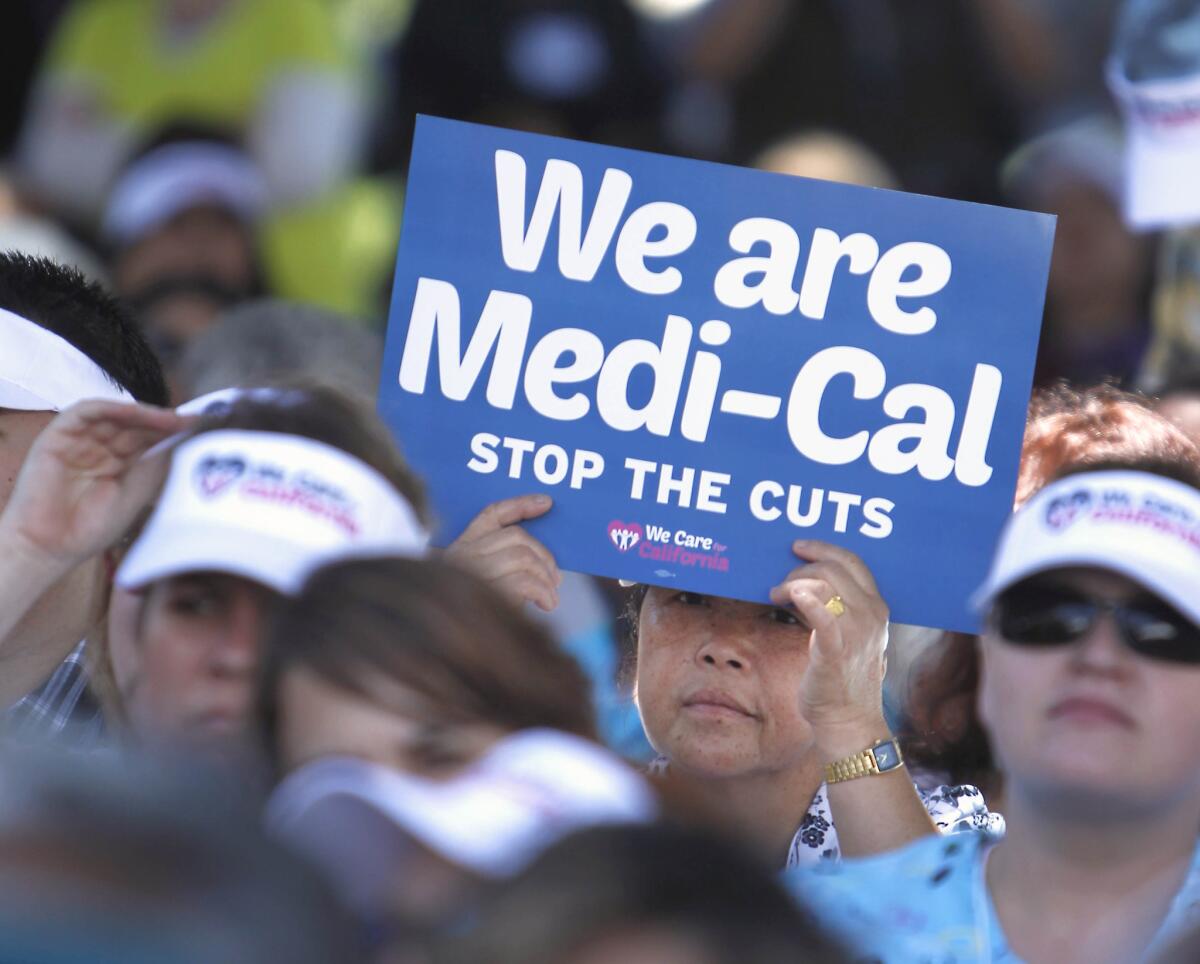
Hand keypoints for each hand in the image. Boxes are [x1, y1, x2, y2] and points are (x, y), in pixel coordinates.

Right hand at [0, 400, 187, 574]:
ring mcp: (80, 440)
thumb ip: (157, 465)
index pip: (151, 438)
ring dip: (144, 413)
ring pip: (115, 414)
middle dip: (165, 421)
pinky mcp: (57, 435)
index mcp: (121, 462)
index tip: (204, 430)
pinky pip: (85, 412)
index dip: (176, 432)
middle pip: (137, 423)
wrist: (50, 547)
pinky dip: (112, 408)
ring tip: (171, 420)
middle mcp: (101, 447)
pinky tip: (136, 412)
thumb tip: (185, 440)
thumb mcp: (137, 493)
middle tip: (194, 422)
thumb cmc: (91, 528)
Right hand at [444, 494, 561, 610]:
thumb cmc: (464, 618)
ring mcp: (469, 571)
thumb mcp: (477, 585)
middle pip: (516, 537)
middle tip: (555, 579)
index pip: (492, 514)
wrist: (443, 649)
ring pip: (522, 557)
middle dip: (544, 556)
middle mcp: (461, 555)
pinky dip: (543, 592)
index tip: (547, 503)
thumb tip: (542, 564)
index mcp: (459, 547)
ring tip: (550, 597)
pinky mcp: (482, 591)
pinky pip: (525, 582)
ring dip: (546, 577)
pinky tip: (547, 605)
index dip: (521, 504)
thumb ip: (498, 567)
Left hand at [768, 540, 889, 757]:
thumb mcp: (848, 635)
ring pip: (822, 585)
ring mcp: (856, 633)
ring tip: (776, 597)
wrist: (848, 720)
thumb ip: (835, 608)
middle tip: (780, 586)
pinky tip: (791, 596)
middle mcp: (871, 616)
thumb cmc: (841, 677)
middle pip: (833, 569)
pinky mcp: (835, 652)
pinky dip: (807, 601)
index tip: (798, 547)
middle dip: (800, 569)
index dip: (824, 548)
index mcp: (876, 608)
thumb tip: (802, 584)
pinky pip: (824, 618)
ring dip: (792, 584)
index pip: (853, 562)